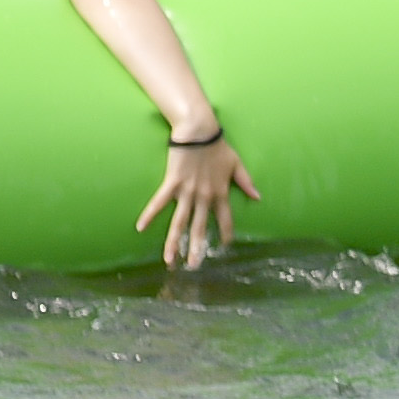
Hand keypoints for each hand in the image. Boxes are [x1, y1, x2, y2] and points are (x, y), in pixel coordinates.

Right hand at [138, 127, 257, 268]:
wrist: (199, 132)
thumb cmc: (218, 146)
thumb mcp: (237, 165)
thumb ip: (246, 182)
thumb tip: (258, 197)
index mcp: (220, 193)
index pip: (225, 219)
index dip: (225, 233)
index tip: (223, 246)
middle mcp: (204, 197)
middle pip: (199, 227)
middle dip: (196, 248)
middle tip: (193, 266)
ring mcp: (187, 192)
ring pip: (179, 222)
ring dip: (173, 242)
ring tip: (169, 260)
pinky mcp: (172, 183)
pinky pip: (159, 202)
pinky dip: (150, 214)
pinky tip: (140, 228)